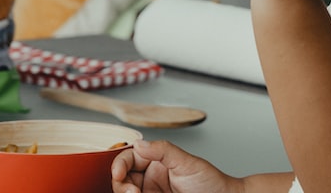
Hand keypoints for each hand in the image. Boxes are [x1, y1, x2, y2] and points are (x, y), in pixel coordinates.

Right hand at [111, 140, 239, 192]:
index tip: (118, 174)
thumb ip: (163, 151)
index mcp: (156, 161)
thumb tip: (139, 143)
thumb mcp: (187, 163)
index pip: (129, 158)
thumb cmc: (212, 182)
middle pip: (123, 178)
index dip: (119, 165)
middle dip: (121, 184)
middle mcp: (151, 178)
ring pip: (127, 191)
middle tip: (132, 192)